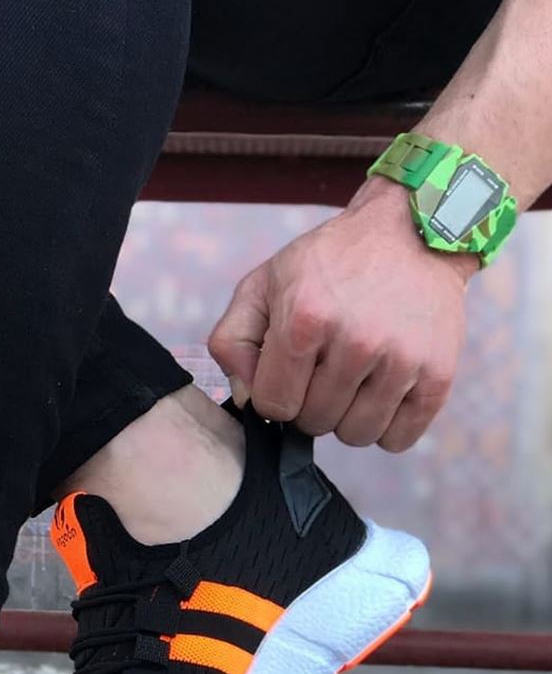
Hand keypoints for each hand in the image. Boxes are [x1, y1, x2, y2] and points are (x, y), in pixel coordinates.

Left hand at [208, 179, 472, 451]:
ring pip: (355, 436)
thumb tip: (246, 399)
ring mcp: (401, 360)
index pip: (274, 406)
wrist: (412, 233)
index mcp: (304, 319)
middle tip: (323, 367)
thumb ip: (233, 341)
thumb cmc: (328, 265)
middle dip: (310, 402)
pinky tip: (380, 390)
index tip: (288, 371)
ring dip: (347, 416)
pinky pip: (398, 440)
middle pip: (314, 422)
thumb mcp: (264, 283)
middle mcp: (356, 341)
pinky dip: (385, 426)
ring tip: (353, 377)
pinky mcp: (438, 374)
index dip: (275, 394)